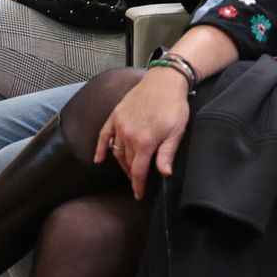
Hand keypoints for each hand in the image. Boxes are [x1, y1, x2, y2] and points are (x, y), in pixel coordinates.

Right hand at [94, 69, 190, 199]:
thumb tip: (164, 174)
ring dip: (122, 163)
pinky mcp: (115, 115)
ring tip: (129, 170)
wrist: (165, 81)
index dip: (138, 185)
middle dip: (133, 174)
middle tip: (138, 181)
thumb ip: (167, 154)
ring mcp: (120, 125)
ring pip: (117, 152)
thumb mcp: (177, 132)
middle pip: (128, 163)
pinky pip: (103, 135)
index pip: (138, 171)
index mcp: (145, 141)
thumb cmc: (174, 105)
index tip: (138, 195)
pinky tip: (98, 159)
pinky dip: (100, 148)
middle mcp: (128, 135)